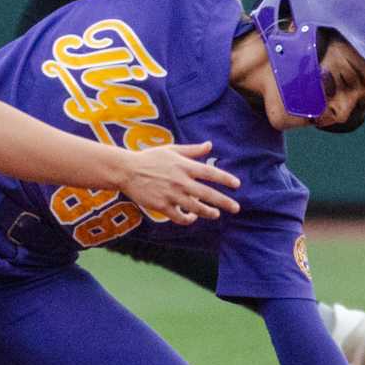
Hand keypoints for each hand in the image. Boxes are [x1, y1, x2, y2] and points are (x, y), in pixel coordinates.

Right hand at [114, 140, 240, 224]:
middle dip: (225, 202)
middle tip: (236, 208)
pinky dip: (188, 219)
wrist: (127, 170)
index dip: (226, 179)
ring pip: (196, 208)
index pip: (210, 173)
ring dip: (209, 213)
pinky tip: (192, 218)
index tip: (237, 185)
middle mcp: (181, 181)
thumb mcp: (171, 150)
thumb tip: (209, 145)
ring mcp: (172, 195)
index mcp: (184, 166)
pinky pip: (180, 217)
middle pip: (208, 194)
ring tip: (216, 214)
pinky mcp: (162, 206)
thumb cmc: (150, 158)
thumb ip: (192, 150)